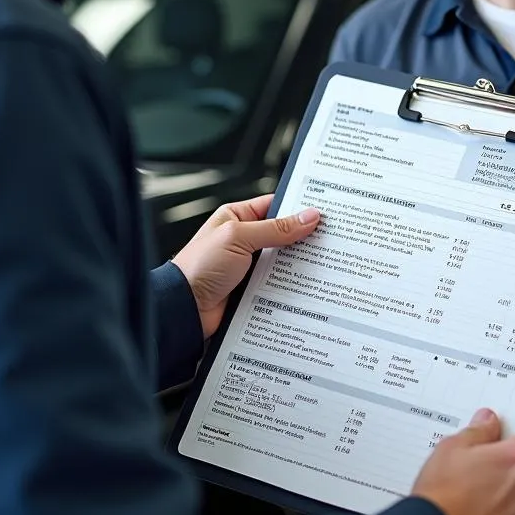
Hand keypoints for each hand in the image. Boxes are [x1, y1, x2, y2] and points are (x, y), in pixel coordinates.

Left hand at [173, 194, 319, 337]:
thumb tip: (308, 217)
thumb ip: (276, 228)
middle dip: (304, 239)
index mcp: (237, 218)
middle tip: (331, 239)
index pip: (275, 206)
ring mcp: (249, 266)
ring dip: (299, 265)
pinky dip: (291, 286)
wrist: (184, 308)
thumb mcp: (239, 238)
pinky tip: (308, 286)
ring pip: (283, 262)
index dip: (298, 209)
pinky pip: (278, 284)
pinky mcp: (253, 289)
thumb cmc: (199, 266)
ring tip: (325, 263)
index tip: (324, 212)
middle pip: (283, 235)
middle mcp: (244, 240)